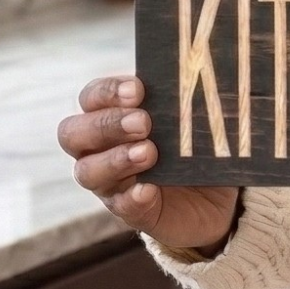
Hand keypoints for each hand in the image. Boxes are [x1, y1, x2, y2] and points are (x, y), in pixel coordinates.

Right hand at [58, 74, 240, 253]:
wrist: (216, 200)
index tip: (138, 90)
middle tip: (143, 122)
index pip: (91, 98)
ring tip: (148, 153)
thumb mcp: (195, 122)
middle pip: (73, 133)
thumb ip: (189, 101)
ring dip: (116, 159)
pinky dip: (133, 197)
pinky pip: (121, 206)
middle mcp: (99, 150)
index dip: (107, 92)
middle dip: (107, 124)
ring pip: (87, 172)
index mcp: (110, 117)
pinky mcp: (131, 212)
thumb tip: (208, 77)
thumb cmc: (194, 147)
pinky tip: (148, 189)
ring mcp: (111, 183)